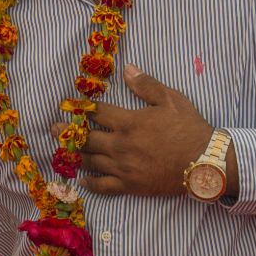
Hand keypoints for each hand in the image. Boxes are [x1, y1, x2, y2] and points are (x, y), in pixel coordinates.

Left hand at [62, 64, 212, 196]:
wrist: (204, 162)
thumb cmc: (189, 128)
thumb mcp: (170, 99)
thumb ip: (146, 85)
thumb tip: (127, 69)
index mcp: (128, 122)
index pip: (97, 113)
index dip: (81, 108)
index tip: (68, 105)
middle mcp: (120, 144)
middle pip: (86, 138)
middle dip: (67, 132)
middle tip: (52, 129)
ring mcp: (123, 167)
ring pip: (91, 161)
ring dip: (75, 155)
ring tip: (63, 151)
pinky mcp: (130, 185)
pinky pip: (103, 185)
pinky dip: (90, 183)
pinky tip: (82, 179)